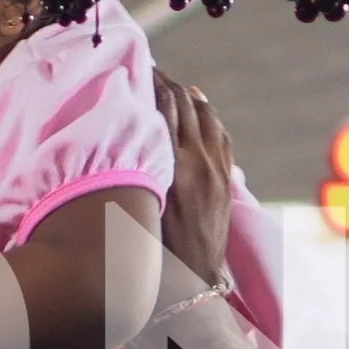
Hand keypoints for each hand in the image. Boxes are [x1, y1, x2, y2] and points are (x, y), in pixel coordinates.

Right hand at [155, 75, 237, 297]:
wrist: (192, 281)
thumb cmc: (153, 249)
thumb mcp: (137, 205)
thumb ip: (134, 168)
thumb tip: (122, 134)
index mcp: (177, 165)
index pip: (168, 109)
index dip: (156, 84)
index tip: (143, 67)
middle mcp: (202, 162)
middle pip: (188, 107)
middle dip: (171, 85)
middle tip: (154, 70)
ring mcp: (218, 171)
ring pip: (209, 119)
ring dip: (192, 99)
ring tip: (177, 85)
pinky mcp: (226, 182)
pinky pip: (222, 138)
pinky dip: (210, 118)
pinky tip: (201, 111)